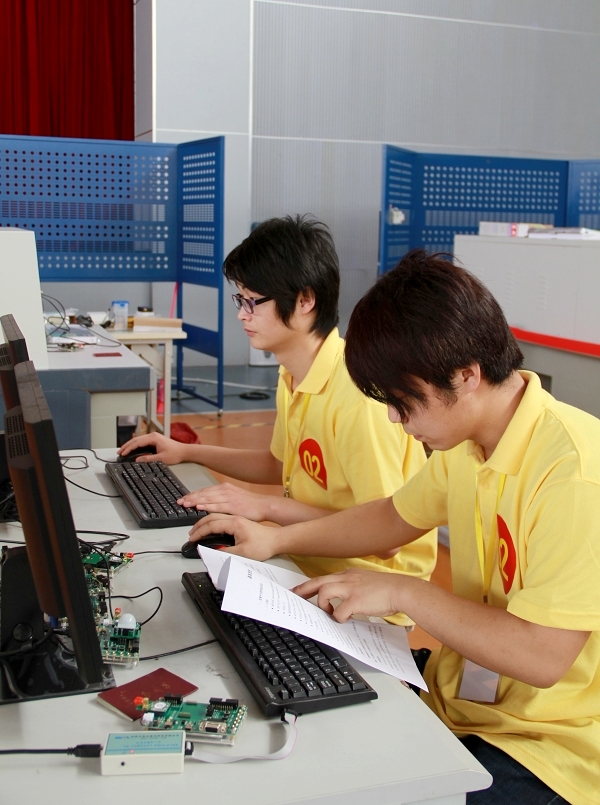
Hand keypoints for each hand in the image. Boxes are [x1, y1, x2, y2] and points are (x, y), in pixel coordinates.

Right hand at [118, 433, 187, 464]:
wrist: (184, 451)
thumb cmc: (175, 453)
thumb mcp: (161, 459)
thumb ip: (148, 459)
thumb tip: (137, 460)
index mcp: (153, 438)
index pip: (137, 442)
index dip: (128, 448)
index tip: (122, 453)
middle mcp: (152, 436)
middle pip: (136, 440)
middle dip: (127, 446)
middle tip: (119, 452)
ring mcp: (153, 437)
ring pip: (138, 440)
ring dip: (130, 446)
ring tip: (123, 451)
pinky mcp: (154, 441)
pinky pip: (142, 442)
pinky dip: (136, 446)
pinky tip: (132, 450)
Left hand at [178, 482, 271, 520]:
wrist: (264, 505)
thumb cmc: (250, 504)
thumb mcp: (234, 498)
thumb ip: (222, 500)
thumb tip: (209, 504)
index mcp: (225, 488)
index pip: (205, 490)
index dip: (193, 494)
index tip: (183, 498)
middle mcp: (225, 490)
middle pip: (204, 493)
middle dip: (190, 497)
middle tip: (180, 502)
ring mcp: (229, 497)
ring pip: (208, 498)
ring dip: (195, 501)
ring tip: (185, 504)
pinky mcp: (233, 505)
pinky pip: (217, 505)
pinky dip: (207, 505)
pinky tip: (199, 506)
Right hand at [187, 513, 280, 561]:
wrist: (277, 539)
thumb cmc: (263, 545)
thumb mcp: (244, 553)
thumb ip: (226, 552)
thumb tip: (212, 552)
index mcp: (234, 523)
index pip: (211, 525)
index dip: (200, 532)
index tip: (193, 539)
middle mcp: (234, 518)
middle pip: (211, 517)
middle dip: (198, 525)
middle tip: (191, 534)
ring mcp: (236, 518)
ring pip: (215, 514)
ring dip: (203, 520)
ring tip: (196, 528)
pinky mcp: (239, 520)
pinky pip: (220, 515)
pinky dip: (211, 518)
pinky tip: (208, 523)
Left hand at [292, 568, 409, 622]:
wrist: (402, 589)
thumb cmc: (387, 589)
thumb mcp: (365, 583)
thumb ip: (353, 588)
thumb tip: (343, 602)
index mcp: (348, 574)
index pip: (323, 578)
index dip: (309, 585)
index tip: (299, 590)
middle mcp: (347, 578)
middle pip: (317, 582)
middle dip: (303, 590)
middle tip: (293, 597)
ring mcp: (351, 588)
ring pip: (324, 593)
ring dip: (324, 605)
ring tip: (330, 613)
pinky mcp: (356, 600)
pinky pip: (339, 611)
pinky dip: (339, 617)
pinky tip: (345, 619)